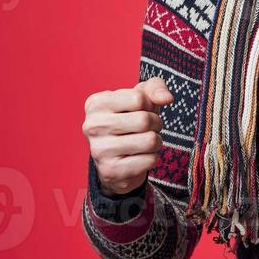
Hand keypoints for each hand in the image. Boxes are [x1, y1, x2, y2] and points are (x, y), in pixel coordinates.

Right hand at [82, 77, 173, 194]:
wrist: (117, 158)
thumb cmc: (131, 119)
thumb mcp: (141, 97)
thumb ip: (155, 88)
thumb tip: (166, 98)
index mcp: (96, 103)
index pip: (138, 98)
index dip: (149, 105)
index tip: (140, 111)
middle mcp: (92, 126)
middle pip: (144, 120)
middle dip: (156, 123)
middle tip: (148, 128)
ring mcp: (99, 150)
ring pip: (150, 141)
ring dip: (156, 142)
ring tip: (144, 142)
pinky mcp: (111, 171)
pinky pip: (150, 160)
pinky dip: (152, 158)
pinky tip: (138, 157)